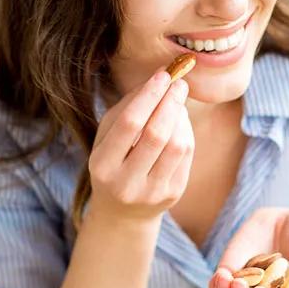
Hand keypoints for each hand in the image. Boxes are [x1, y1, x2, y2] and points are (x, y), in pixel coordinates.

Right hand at [86, 68, 194, 224]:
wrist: (122, 213)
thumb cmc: (113, 162)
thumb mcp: (107, 137)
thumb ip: (127, 107)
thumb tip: (159, 78)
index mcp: (102, 165)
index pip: (129, 124)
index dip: (149, 96)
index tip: (163, 74)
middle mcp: (126, 183)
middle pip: (156, 134)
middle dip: (171, 103)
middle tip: (180, 83)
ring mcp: (152, 192)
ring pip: (177, 145)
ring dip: (181, 117)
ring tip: (177, 103)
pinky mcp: (173, 194)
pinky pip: (186, 155)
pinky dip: (186, 131)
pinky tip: (180, 122)